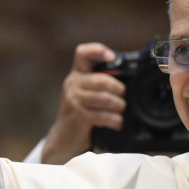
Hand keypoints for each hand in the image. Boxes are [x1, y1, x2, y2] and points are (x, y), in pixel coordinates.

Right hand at [40, 43, 126, 163]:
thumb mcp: (85, 95)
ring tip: (120, 111)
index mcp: (76, 75)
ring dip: (118, 106)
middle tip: (122, 97)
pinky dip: (114, 120)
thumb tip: (126, 82)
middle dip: (118, 89)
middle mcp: (72, 85)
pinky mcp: (78, 117)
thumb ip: (99, 85)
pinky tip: (117, 123)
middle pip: (101, 80)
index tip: (111, 57)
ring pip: (104, 98)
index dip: (98, 50)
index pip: (82, 53)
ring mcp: (73, 101)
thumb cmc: (79, 115)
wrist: (62, 138)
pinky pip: (102, 115)